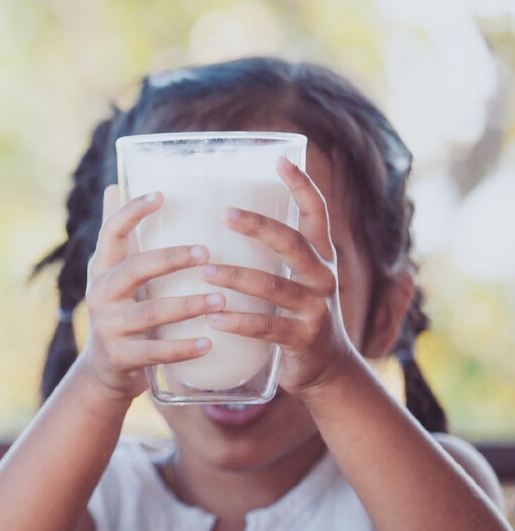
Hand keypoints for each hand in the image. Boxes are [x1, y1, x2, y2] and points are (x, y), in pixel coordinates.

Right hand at [77, 185, 221, 401]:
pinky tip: (209, 342)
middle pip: (133, 269)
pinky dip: (183, 348)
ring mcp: (109, 327)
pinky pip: (155, 352)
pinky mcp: (121, 356)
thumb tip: (114, 185)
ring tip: (221, 299)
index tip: (161, 196)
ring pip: (151, 313)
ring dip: (188, 305)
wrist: (105, 369)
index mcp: (100, 268)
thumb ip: (117, 235)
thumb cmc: (119, 309)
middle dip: (170, 259)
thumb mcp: (112, 273)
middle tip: (206, 253)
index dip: (132, 212)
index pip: (111, 232)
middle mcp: (99, 294)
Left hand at [198, 157, 357, 394]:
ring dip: (237, 277)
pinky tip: (214, 318)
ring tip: (205, 270)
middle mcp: (323, 278)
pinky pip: (267, 327)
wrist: (327, 370)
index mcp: (320, 258)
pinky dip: (239, 321)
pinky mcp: (303, 339)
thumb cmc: (296, 317)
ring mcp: (316, 309)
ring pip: (275, 286)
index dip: (302, 186)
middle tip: (225, 214)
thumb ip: (270, 258)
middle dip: (260, 227)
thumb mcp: (292, 282)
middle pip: (293, 243)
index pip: (317, 214)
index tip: (280, 160)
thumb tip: (221, 222)